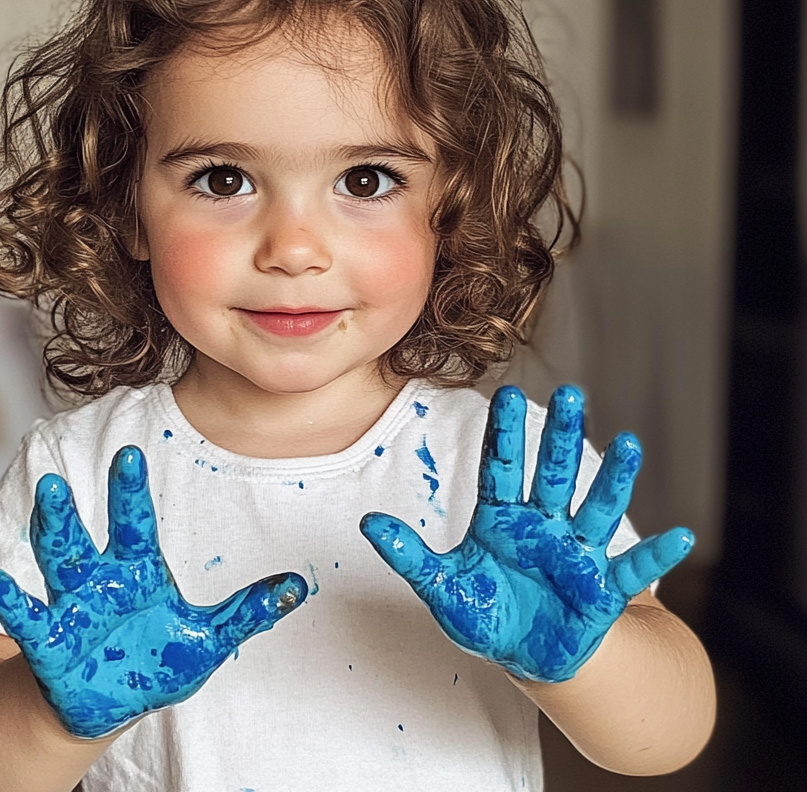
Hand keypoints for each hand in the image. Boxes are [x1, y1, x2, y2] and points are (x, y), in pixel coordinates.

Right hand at [0, 446, 306, 737]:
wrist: (106, 703)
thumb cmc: (156, 662)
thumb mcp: (207, 639)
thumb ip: (249, 612)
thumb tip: (300, 586)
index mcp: (137, 570)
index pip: (134, 523)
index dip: (129, 491)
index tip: (128, 455)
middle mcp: (99, 580)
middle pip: (85, 537)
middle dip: (75, 507)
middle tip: (61, 475)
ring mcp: (69, 608)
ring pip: (56, 562)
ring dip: (48, 531)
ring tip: (44, 499)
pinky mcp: (47, 644)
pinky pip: (28, 620)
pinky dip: (12, 602)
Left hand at [360, 385, 692, 682]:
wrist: (527, 656)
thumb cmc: (485, 614)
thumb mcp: (441, 587)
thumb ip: (409, 555)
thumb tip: (368, 524)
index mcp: (502, 519)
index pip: (502, 467)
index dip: (505, 434)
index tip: (507, 394)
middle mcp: (543, 526)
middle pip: (554, 473)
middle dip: (562, 436)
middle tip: (571, 393)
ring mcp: (576, 553)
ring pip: (596, 508)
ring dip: (615, 478)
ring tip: (631, 443)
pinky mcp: (602, 590)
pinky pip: (631, 571)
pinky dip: (656, 556)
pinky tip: (681, 535)